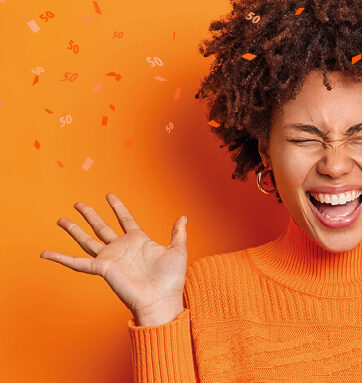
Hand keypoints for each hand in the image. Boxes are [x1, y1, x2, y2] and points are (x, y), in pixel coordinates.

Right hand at [40, 193, 188, 320]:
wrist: (162, 299)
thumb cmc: (171, 280)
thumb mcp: (178, 250)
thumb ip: (178, 233)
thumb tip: (183, 217)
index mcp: (139, 242)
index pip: (125, 219)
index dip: (118, 207)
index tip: (109, 195)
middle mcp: (122, 249)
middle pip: (101, 228)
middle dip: (90, 215)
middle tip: (78, 203)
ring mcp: (110, 258)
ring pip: (87, 240)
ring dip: (74, 230)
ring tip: (62, 219)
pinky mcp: (101, 269)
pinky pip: (76, 263)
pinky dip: (60, 258)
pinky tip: (45, 253)